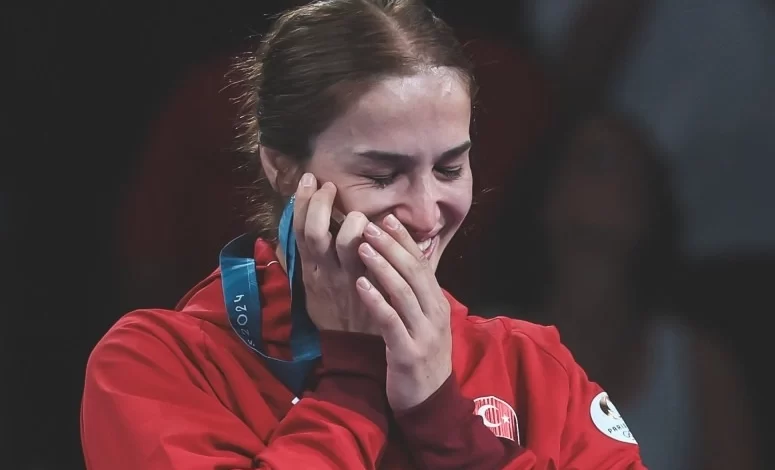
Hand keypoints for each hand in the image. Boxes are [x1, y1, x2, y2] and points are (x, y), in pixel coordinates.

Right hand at [292, 173, 380, 335]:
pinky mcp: (370, 288)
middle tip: (327, 186)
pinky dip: (378, 241)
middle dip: (319, 204)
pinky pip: (373, 259)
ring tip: (357, 213)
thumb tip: (294, 233)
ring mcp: (348, 280)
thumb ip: (306, 260)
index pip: (298, 231)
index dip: (301, 203)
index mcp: (309, 270)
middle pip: (315, 232)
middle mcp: (325, 273)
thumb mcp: (311, 288)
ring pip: (346, 244)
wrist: (352, 349)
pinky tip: (384, 227)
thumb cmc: (333, 313)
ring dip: (351, 222)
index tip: (309, 179)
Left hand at [354, 215, 452, 410]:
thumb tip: (401, 261)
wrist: (429, 402)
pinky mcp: (408, 353)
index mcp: (437, 303)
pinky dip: (377, 300)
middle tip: (370, 225)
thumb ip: (414, 293)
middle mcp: (434, 314)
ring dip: (383, 267)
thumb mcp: (423, 321)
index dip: (404, 240)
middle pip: (414, 272)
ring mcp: (423, 333)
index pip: (422, 264)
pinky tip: (361, 284)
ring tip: (363, 247)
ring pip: (404, 292)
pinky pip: (391, 321)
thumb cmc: (421, 356)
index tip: (387, 217)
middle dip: (392, 246)